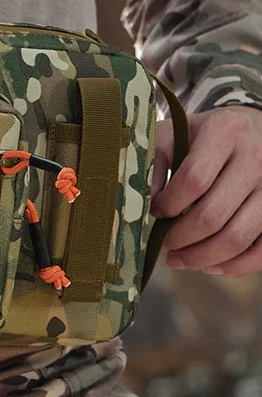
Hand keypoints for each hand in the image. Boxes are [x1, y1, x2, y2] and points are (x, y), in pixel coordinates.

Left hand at [150, 104, 261, 275]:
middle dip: (181, 238)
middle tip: (165, 243)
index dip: (169, 204)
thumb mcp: (177, 133)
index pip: (194, 180)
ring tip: (179, 259)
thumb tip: (146, 201)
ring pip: (236, 237)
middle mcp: (255, 159)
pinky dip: (234, 266)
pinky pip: (261, 250)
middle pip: (213, 215)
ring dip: (202, 257)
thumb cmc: (205, 136)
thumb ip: (155, 159)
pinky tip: (210, 265)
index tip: (156, 211)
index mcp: (224, 133)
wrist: (254, 129)